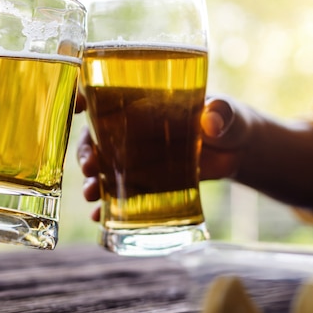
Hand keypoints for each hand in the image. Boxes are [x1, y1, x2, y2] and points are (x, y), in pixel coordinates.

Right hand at [76, 95, 248, 220]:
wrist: (237, 151)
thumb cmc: (228, 120)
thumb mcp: (227, 113)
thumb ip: (221, 112)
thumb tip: (211, 122)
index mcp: (145, 103)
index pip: (106, 95)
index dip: (84, 97)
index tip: (75, 105)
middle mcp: (133, 130)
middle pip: (96, 137)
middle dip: (86, 151)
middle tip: (89, 167)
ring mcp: (137, 158)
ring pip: (103, 167)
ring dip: (91, 181)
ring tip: (90, 194)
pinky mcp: (146, 182)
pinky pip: (120, 193)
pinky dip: (106, 206)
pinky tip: (98, 216)